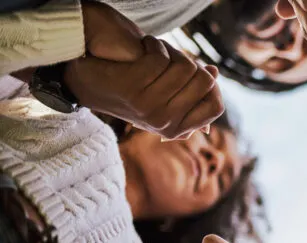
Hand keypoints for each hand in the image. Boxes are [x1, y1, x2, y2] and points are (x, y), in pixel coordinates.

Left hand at [64, 2, 223, 139]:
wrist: (87, 82)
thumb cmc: (130, 88)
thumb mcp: (162, 96)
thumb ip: (188, 90)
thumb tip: (213, 73)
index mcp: (176, 129)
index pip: (215, 107)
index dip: (210, 85)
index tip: (195, 73)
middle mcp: (164, 123)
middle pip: (203, 82)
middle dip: (191, 63)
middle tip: (171, 59)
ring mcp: (149, 107)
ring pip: (185, 67)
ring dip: (172, 51)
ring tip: (156, 52)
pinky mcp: (133, 87)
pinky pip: (162, 58)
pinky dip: (154, 44)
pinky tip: (143, 46)